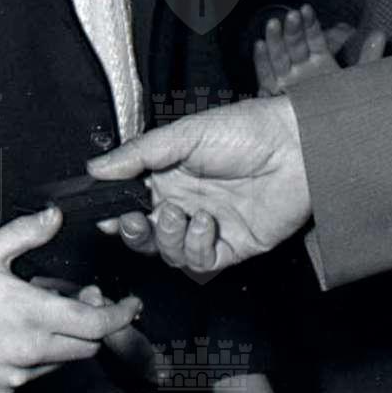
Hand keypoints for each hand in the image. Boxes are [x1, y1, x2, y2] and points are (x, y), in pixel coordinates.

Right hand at [0, 208, 140, 392]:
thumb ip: (27, 233)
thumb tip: (55, 215)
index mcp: (32, 314)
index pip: (97, 324)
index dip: (121, 315)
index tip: (130, 306)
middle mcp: (30, 350)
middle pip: (87, 346)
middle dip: (94, 325)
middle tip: (86, 301)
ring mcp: (16, 375)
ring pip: (63, 362)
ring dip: (66, 341)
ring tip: (44, 314)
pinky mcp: (2, 389)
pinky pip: (35, 377)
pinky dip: (40, 358)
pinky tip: (20, 336)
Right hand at [88, 97, 310, 276]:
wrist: (296, 147)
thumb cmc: (246, 130)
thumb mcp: (185, 134)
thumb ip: (139, 154)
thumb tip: (94, 168)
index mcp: (170, 175)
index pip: (132, 202)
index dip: (116, 212)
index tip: (103, 213)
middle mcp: (186, 203)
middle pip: (146, 234)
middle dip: (134, 232)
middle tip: (134, 220)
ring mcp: (208, 228)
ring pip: (168, 252)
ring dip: (167, 238)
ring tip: (180, 213)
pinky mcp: (232, 246)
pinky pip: (200, 262)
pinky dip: (195, 247)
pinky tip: (205, 223)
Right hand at [252, 7, 386, 94]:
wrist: (331, 138)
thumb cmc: (343, 107)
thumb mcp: (358, 81)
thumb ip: (369, 58)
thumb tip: (381, 33)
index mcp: (321, 62)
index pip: (314, 38)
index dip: (310, 24)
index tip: (306, 10)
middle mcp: (302, 69)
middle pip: (295, 45)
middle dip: (293, 30)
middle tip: (292, 16)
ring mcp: (287, 80)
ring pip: (279, 57)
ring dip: (275, 40)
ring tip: (273, 24)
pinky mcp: (274, 94)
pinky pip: (266, 77)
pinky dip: (263, 61)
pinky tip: (260, 45)